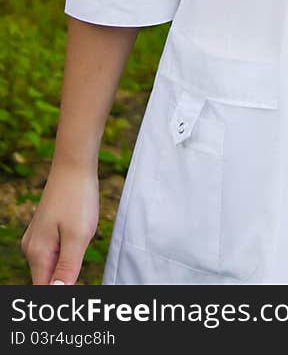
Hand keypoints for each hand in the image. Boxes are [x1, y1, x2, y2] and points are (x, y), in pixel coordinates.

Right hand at [20, 160, 98, 284]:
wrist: (74, 165)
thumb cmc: (77, 197)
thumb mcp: (78, 236)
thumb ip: (67, 269)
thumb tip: (57, 295)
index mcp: (38, 253)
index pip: (44, 289)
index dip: (60, 294)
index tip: (77, 286)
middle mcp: (32, 248)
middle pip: (46, 280)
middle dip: (65, 281)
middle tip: (82, 263)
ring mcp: (37, 238)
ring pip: (51, 266)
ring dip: (67, 266)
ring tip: (81, 245)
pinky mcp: (45, 230)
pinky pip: (54, 252)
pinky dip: (66, 253)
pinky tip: (78, 239)